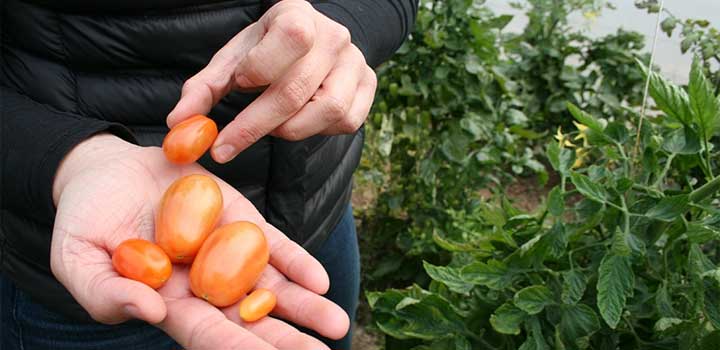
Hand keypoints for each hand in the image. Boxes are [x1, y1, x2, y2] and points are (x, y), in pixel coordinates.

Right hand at [51, 134, 348, 348]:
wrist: (106, 170)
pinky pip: (273, 246)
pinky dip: (296, 263)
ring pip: (271, 288)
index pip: (207, 335)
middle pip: (250, 320)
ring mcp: (226, 253)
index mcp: (168, 305)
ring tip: (337, 324)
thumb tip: (151, 312)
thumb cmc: (84, 221)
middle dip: (286, 341)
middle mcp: (205, 287)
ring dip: (305, 307)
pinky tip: (319, 281)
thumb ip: (108, 292)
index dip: (238, 349)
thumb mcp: (79, 260)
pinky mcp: (240, 221)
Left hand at [167, 0, 377, 162]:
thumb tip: (177, 124)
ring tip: (271, 125)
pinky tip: (300, 121)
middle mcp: (334, 36)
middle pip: (298, 89)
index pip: (292, 37)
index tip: (239, 84)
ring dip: (289, 129)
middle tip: (225, 147)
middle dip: (255, 125)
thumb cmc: (265, 53)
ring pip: (327, 110)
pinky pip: (347, 121)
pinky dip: (318, 131)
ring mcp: (356, 62)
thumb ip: (204, 89)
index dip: (262, 67)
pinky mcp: (369, 86)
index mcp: (299, 15)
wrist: (309, 46)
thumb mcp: (233, 61)